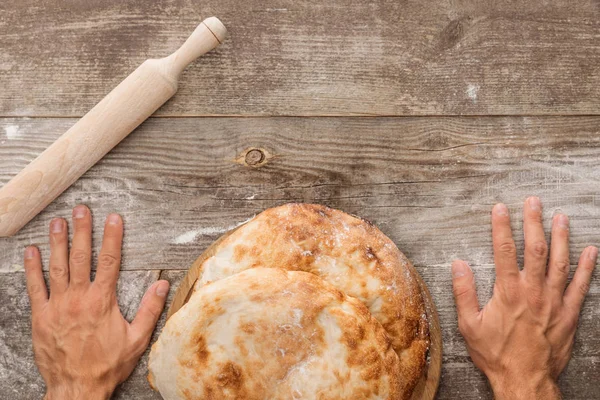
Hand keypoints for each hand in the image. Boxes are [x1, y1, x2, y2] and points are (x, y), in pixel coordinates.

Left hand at [23, 205, 169, 399]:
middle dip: (82, 231)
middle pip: (80, 257)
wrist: (77, 388)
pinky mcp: (41, 316)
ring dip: (57, 242)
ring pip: (56, 267)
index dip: (111, 237)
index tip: (113, 218)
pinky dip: (32, 268)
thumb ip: (150, 309)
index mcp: (102, 301)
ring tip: (58, 222)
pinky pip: (35, 287)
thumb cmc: (108, 364)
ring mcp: (57, 306)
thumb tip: (162, 285)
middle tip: (81, 210)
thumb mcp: (137, 338)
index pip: (109, 261)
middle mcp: (78, 298)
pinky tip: (32, 251)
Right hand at [452, 197, 596, 399]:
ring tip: (560, 217)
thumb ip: (464, 292)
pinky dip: (587, 267)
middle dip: (534, 222)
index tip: (500, 208)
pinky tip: (590, 251)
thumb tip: (458, 264)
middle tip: (533, 202)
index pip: (504, 251)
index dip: (502, 227)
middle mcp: (533, 292)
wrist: (525, 379)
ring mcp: (553, 301)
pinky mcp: (568, 314)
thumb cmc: (495, 354)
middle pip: (535, 249)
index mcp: (508, 292)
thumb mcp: (469, 325)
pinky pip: (580, 286)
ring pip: (560, 262)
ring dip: (561, 237)